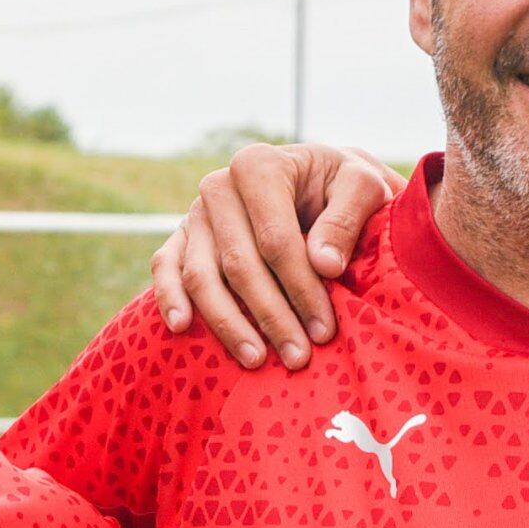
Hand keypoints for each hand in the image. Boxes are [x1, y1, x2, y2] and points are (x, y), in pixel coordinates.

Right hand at [150, 145, 395, 371]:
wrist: (319, 184)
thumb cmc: (342, 189)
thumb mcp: (362, 188)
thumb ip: (347, 218)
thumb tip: (324, 264)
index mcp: (259, 166)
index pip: (276, 239)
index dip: (300, 288)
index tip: (324, 329)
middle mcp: (219, 187)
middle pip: (239, 264)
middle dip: (271, 316)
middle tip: (298, 357)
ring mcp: (195, 214)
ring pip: (202, 276)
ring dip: (228, 323)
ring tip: (256, 361)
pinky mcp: (181, 237)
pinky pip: (166, 267)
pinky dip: (169, 297)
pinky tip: (182, 328)